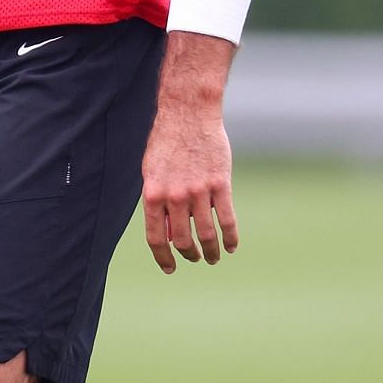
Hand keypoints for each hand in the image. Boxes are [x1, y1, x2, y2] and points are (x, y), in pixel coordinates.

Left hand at [140, 98, 238, 273]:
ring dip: (211, 251)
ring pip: (207, 235)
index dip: (163, 257)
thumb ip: (158, 201)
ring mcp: (198, 191)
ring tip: (213, 257)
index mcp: (153, 193)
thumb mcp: (152, 172)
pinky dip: (230, 238)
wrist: (188, 114)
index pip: (156, 237)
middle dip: (190, 255)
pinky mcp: (220, 184)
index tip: (170, 268)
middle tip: (196, 258)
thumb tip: (166, 233)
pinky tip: (231, 246)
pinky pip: (227, 220)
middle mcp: (174, 196)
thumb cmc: (167, 143)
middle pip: (183, 240)